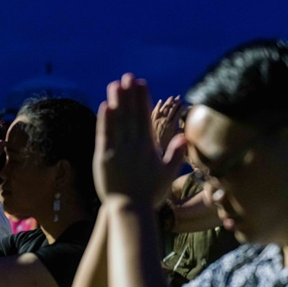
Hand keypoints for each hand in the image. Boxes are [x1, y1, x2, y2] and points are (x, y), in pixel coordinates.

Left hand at [95, 74, 185, 205]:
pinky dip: (105, 120)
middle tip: (128, 76)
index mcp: (149, 148)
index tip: (141, 83)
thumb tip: (184, 135)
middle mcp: (134, 146)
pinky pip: (104, 135)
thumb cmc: (150, 194)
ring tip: (115, 84)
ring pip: (118, 122)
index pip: (145, 117)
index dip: (143, 99)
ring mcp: (118, 151)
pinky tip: (104, 106)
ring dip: (116, 102)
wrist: (131, 210)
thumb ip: (175, 154)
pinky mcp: (104, 158)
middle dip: (130, 94)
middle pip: (131, 115)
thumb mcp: (167, 173)